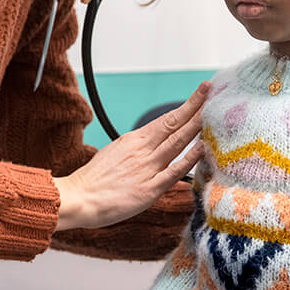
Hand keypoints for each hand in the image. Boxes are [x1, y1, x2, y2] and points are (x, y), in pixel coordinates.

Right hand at [54, 82, 208, 231]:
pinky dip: (189, 159)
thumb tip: (150, 145)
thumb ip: (135, 149)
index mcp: (133, 140)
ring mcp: (146, 168)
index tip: (201, 93)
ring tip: (212, 114)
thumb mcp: (113, 153)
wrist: (76, 198)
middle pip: (174, 124)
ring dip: (196, 127)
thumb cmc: (92, 180)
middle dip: (195, 107)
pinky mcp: (148, 190)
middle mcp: (142, 150)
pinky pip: (173, 172)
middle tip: (211, 91)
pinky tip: (202, 149)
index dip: (186, 106)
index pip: (166, 119)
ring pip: (177, 143)